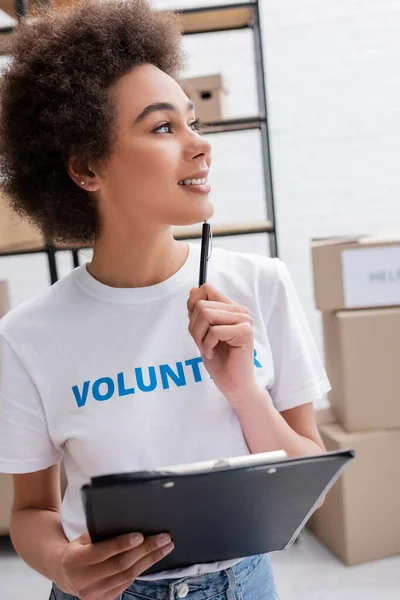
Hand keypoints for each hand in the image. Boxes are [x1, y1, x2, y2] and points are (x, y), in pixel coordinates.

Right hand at [57, 531, 173, 599]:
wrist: (64, 573)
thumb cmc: (79, 549)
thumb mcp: (83, 538)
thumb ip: (101, 534)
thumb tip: (129, 521)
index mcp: (77, 560)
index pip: (104, 552)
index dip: (123, 544)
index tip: (141, 536)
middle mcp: (84, 579)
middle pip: (121, 564)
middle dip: (146, 550)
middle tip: (164, 538)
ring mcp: (94, 593)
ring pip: (127, 575)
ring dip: (149, 561)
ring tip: (165, 548)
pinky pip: (126, 584)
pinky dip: (140, 570)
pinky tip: (151, 559)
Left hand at [187, 283, 257, 403]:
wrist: (233, 384)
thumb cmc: (219, 360)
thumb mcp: (202, 333)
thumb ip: (199, 313)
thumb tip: (193, 290)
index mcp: (230, 308)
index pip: (207, 289)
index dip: (193, 305)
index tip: (195, 325)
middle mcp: (239, 311)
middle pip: (202, 304)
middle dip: (194, 327)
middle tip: (201, 343)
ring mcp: (244, 320)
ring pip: (206, 315)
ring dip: (199, 336)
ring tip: (206, 348)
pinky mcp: (245, 332)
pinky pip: (214, 331)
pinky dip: (207, 345)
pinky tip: (212, 353)